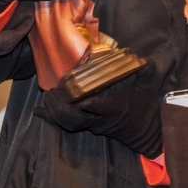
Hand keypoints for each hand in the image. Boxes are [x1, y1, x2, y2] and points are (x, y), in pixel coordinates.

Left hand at [34, 84, 160, 156]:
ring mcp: (93, 124)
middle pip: (78, 119)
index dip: (93, 107)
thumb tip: (144, 59)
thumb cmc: (144, 105)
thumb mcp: (149, 87)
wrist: (144, 129)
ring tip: (48, 95)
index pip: (104, 109)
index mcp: (117, 108)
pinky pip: (66, 125)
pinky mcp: (88, 126)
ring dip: (55, 111)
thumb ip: (147, 72)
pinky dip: (50, 118)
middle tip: (55, 90)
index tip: (84, 101)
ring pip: (70, 124)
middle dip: (63, 107)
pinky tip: (38, 111)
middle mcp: (102, 119)